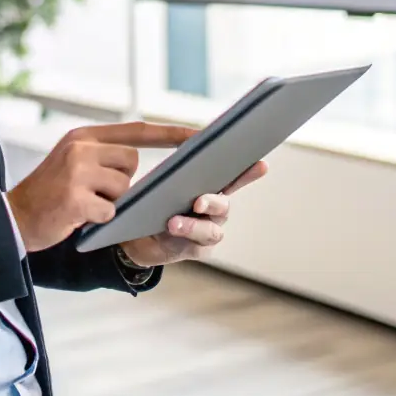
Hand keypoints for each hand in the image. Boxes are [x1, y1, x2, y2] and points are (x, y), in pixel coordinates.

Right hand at [6, 121, 196, 252]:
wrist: (12, 218)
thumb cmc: (49, 194)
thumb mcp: (71, 162)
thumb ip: (101, 155)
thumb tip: (134, 161)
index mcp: (83, 136)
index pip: (137, 130)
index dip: (170, 133)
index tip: (199, 134)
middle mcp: (80, 147)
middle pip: (131, 162)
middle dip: (121, 182)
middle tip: (93, 192)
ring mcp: (77, 171)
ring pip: (123, 188)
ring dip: (110, 202)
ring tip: (82, 204)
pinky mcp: (75, 198)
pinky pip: (109, 211)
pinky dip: (99, 220)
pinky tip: (78, 217)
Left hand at [118, 160, 267, 267]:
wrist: (134, 233)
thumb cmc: (151, 200)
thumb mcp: (158, 179)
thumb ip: (171, 167)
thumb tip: (171, 147)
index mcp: (208, 187)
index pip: (231, 177)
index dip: (247, 172)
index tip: (262, 165)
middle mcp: (213, 209)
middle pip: (223, 204)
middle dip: (212, 202)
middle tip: (197, 202)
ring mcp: (207, 230)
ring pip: (212, 229)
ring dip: (193, 225)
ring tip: (173, 222)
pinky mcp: (197, 249)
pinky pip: (198, 245)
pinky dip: (186, 237)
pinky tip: (172, 229)